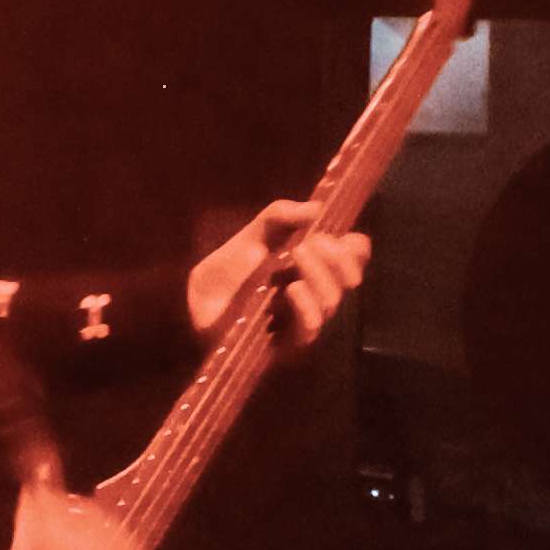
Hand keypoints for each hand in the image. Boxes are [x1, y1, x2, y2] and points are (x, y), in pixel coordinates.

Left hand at [187, 196, 367, 350]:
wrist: (193, 298)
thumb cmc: (228, 269)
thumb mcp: (253, 234)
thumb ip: (281, 216)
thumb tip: (316, 207)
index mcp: (314, 267)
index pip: (354, 260)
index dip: (356, 249)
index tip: (343, 235)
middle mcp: (315, 293)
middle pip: (349, 279)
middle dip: (337, 258)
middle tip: (311, 244)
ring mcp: (302, 319)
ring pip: (332, 301)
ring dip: (319, 274)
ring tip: (297, 255)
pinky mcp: (285, 342)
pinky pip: (310, 328)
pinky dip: (307, 306)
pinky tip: (292, 288)